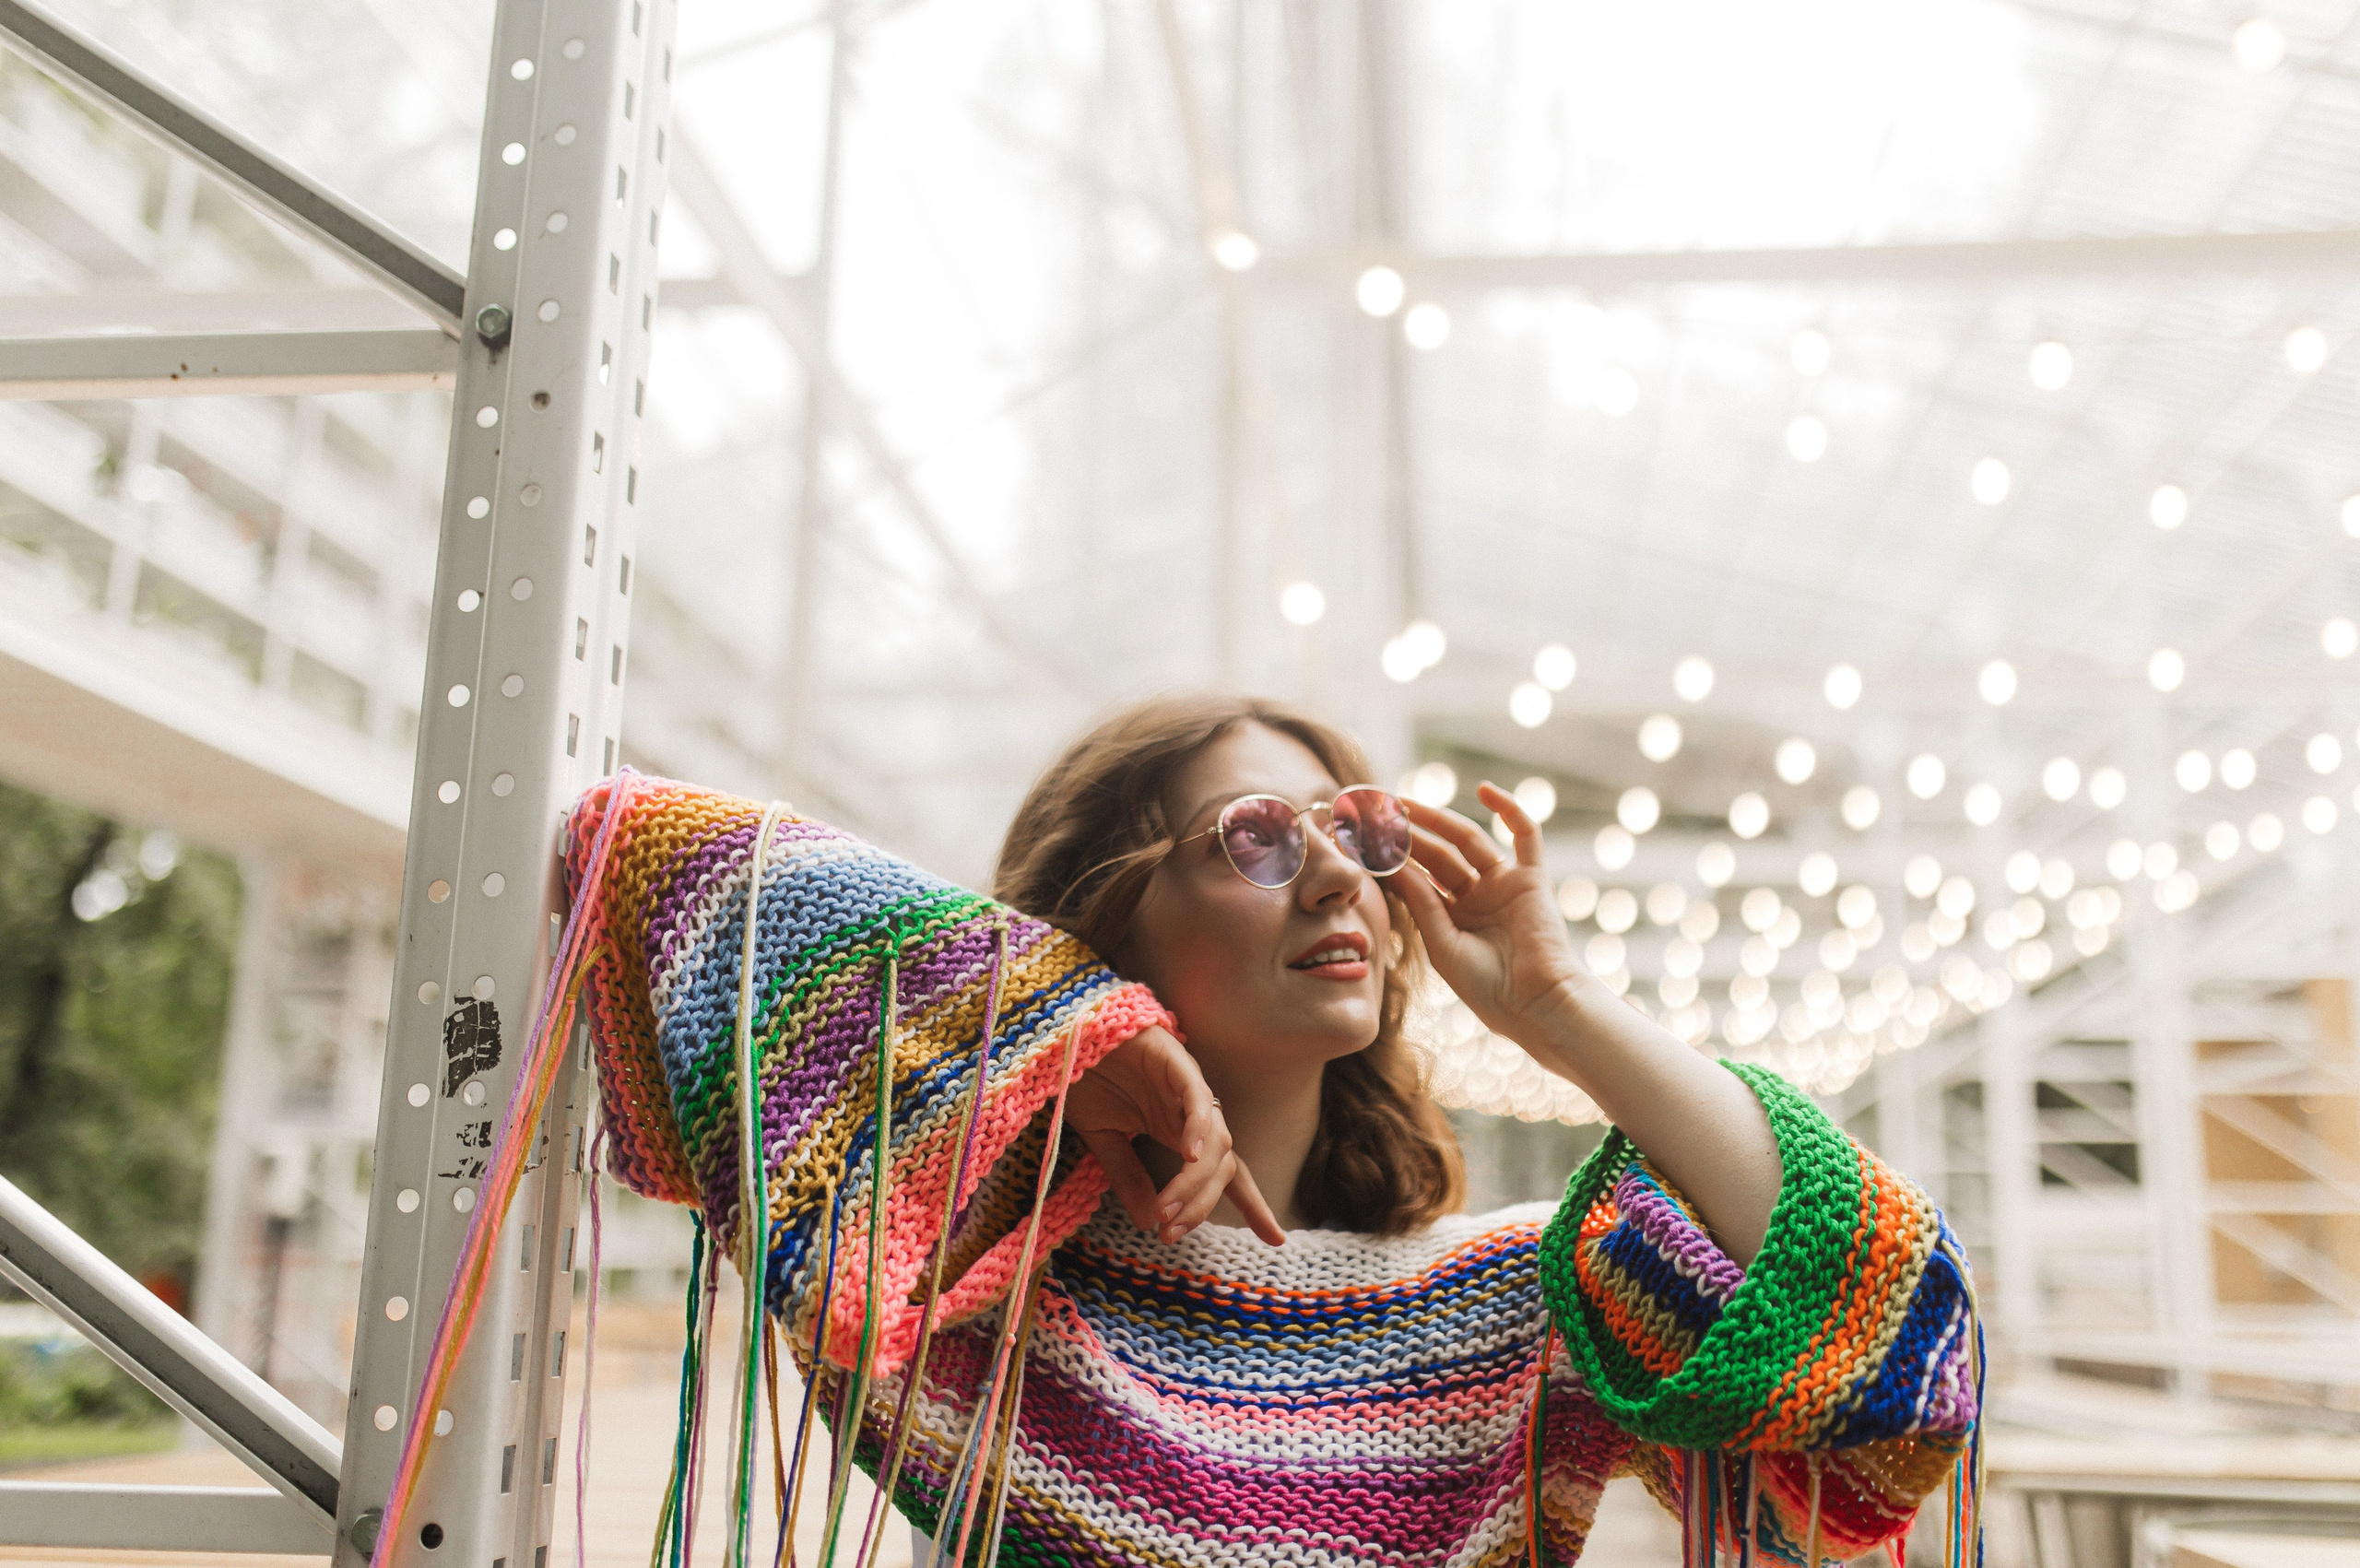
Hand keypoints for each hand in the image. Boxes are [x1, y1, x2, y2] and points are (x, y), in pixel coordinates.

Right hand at [1063, 1025, 1284, 1245]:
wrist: (1066, 1037)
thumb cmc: (1089, 1082)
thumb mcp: (1108, 1142)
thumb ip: (1130, 1179)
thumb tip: (1151, 1224)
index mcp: (1183, 1131)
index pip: (1229, 1174)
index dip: (1253, 1204)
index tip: (1276, 1239)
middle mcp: (1193, 1112)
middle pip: (1223, 1166)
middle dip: (1203, 1204)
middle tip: (1173, 1231)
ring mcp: (1189, 1086)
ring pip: (1216, 1141)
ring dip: (1194, 1181)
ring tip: (1168, 1208)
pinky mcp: (1177, 1062)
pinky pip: (1197, 1099)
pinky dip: (1198, 1128)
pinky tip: (1189, 1156)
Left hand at [1394, 781, 1589, 1051]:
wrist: (1535, 1004)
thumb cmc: (1488, 988)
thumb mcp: (1442, 945)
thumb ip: (1422, 904)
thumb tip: (1396, 867)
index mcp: (1453, 918)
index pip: (1419, 878)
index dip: (1394, 859)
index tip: (1364, 840)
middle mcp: (1478, 897)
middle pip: (1438, 855)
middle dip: (1409, 835)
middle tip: (1378, 812)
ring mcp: (1505, 885)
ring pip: (1468, 841)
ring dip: (1439, 820)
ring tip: (1405, 803)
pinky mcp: (1532, 878)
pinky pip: (1525, 835)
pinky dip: (1510, 810)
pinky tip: (1484, 789)